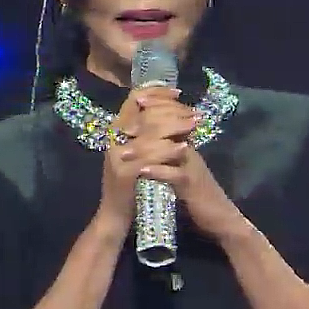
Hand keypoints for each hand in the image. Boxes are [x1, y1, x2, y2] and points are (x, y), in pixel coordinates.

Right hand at [96, 87, 194, 230]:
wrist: (115, 215)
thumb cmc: (131, 183)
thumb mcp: (138, 153)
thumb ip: (148, 134)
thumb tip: (172, 112)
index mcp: (116, 131)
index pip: (134, 99)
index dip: (157, 92)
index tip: (178, 93)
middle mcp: (114, 140)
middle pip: (146, 113)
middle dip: (173, 110)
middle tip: (194, 113)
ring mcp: (118, 156)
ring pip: (149, 132)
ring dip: (175, 127)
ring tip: (194, 126)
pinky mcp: (125, 174)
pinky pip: (150, 156)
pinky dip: (169, 150)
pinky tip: (184, 148)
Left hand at [129, 93, 244, 242]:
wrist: (220, 216)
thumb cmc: (197, 193)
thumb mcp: (181, 168)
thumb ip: (168, 153)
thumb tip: (145, 141)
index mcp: (185, 144)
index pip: (169, 116)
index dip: (152, 109)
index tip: (133, 106)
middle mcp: (189, 150)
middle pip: (168, 126)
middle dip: (144, 125)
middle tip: (123, 130)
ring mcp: (192, 166)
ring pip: (169, 148)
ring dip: (145, 149)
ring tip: (124, 153)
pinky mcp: (192, 184)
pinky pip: (175, 174)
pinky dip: (158, 172)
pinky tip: (143, 172)